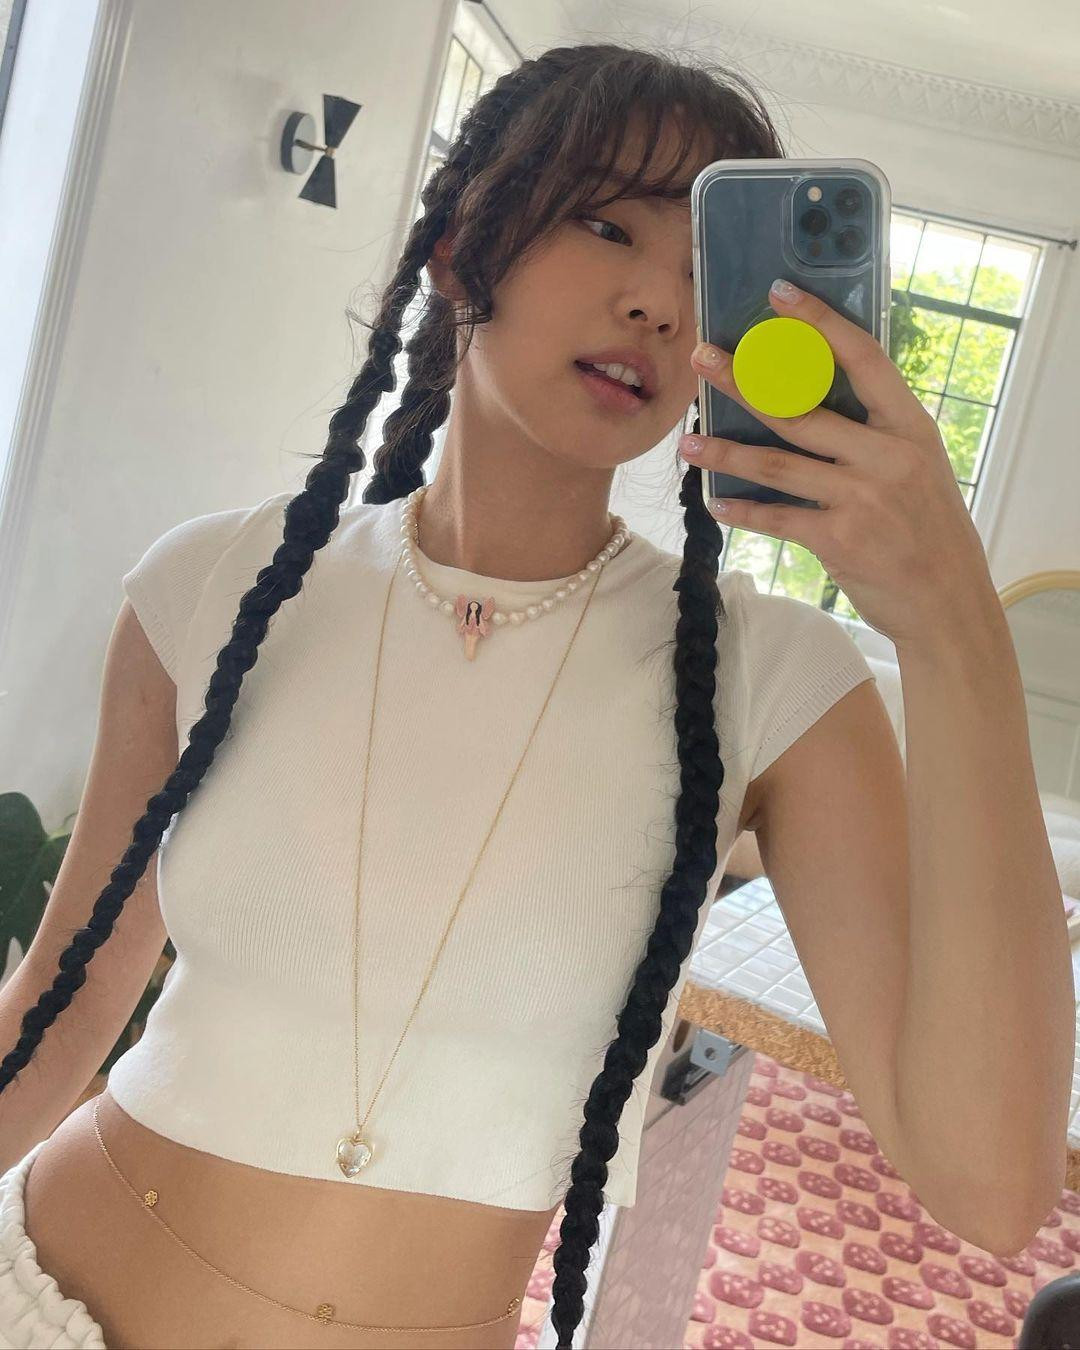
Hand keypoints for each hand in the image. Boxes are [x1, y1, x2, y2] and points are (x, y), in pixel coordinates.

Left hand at [679, 280, 1001, 649]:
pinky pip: (777, 518)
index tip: (779, 293)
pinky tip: (715, 501)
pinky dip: (743, 511)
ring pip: (777, 465)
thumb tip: (811, 399)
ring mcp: (861, 499)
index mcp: (910, 428)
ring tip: (688, 441)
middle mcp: (886, 457)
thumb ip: (875, 435)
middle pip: (799, 409)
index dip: (819, 322)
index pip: (862, 357)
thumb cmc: (930, 529)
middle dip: (742, 382)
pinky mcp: (838, 540)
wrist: (949, 601)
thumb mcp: (920, 467)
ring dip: (726, 452)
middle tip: (701, 359)